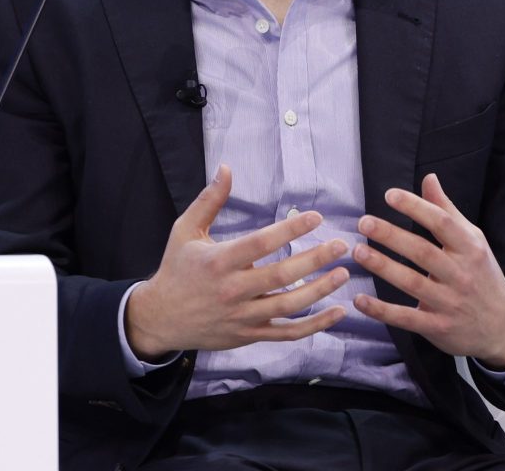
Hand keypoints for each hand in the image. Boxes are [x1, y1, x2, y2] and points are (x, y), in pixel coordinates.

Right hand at [125, 165, 349, 360]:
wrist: (160, 317)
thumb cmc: (176, 269)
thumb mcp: (185, 230)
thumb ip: (209, 200)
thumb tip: (226, 168)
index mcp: (218, 261)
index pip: (261, 244)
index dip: (291, 229)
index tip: (317, 217)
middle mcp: (232, 290)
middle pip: (281, 276)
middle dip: (315, 260)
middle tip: (341, 246)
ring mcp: (242, 316)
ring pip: (289, 306)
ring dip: (321, 290)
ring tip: (344, 273)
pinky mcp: (249, 335)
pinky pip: (288, 333)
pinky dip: (315, 326)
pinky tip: (337, 311)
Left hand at [352, 173, 504, 368]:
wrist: (503, 325)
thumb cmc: (481, 273)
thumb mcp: (472, 240)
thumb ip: (446, 211)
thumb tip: (429, 178)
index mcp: (470, 248)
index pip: (441, 223)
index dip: (415, 207)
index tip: (389, 195)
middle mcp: (460, 274)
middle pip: (422, 252)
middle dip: (392, 236)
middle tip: (364, 222)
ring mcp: (449, 302)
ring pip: (412, 283)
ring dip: (383, 267)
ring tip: (358, 252)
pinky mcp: (437, 327)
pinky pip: (406, 318)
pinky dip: (381, 310)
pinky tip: (359, 299)